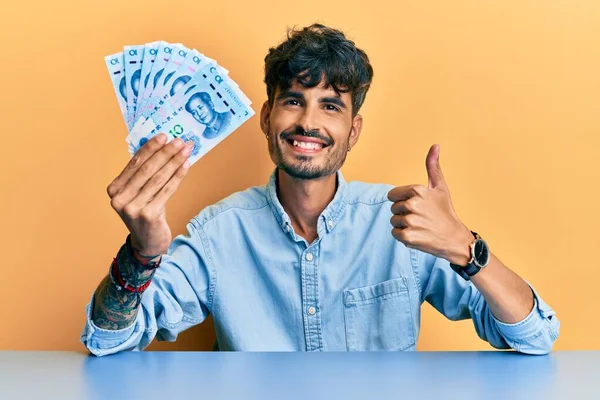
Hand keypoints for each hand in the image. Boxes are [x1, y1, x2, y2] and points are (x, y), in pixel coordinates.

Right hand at [106, 133, 193, 255]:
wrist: (148, 243)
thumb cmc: (146, 213)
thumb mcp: (140, 193)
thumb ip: (144, 175)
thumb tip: (163, 147)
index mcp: (114, 189)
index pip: (134, 163)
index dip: (150, 148)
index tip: (164, 136)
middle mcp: (119, 199)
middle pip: (146, 169)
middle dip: (165, 153)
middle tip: (179, 141)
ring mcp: (132, 208)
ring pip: (158, 178)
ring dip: (174, 162)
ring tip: (186, 150)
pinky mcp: (147, 215)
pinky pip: (166, 190)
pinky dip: (178, 176)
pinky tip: (186, 165)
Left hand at [387, 144, 472, 264]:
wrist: (454, 238)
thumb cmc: (445, 211)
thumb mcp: (440, 187)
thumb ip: (433, 166)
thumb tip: (435, 145)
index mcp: (417, 190)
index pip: (392, 195)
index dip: (403, 200)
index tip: (417, 205)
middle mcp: (413, 205)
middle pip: (393, 208)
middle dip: (404, 213)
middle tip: (421, 217)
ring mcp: (410, 222)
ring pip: (394, 221)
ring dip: (403, 225)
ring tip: (420, 226)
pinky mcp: (408, 237)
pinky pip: (395, 234)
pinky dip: (404, 236)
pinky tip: (418, 235)